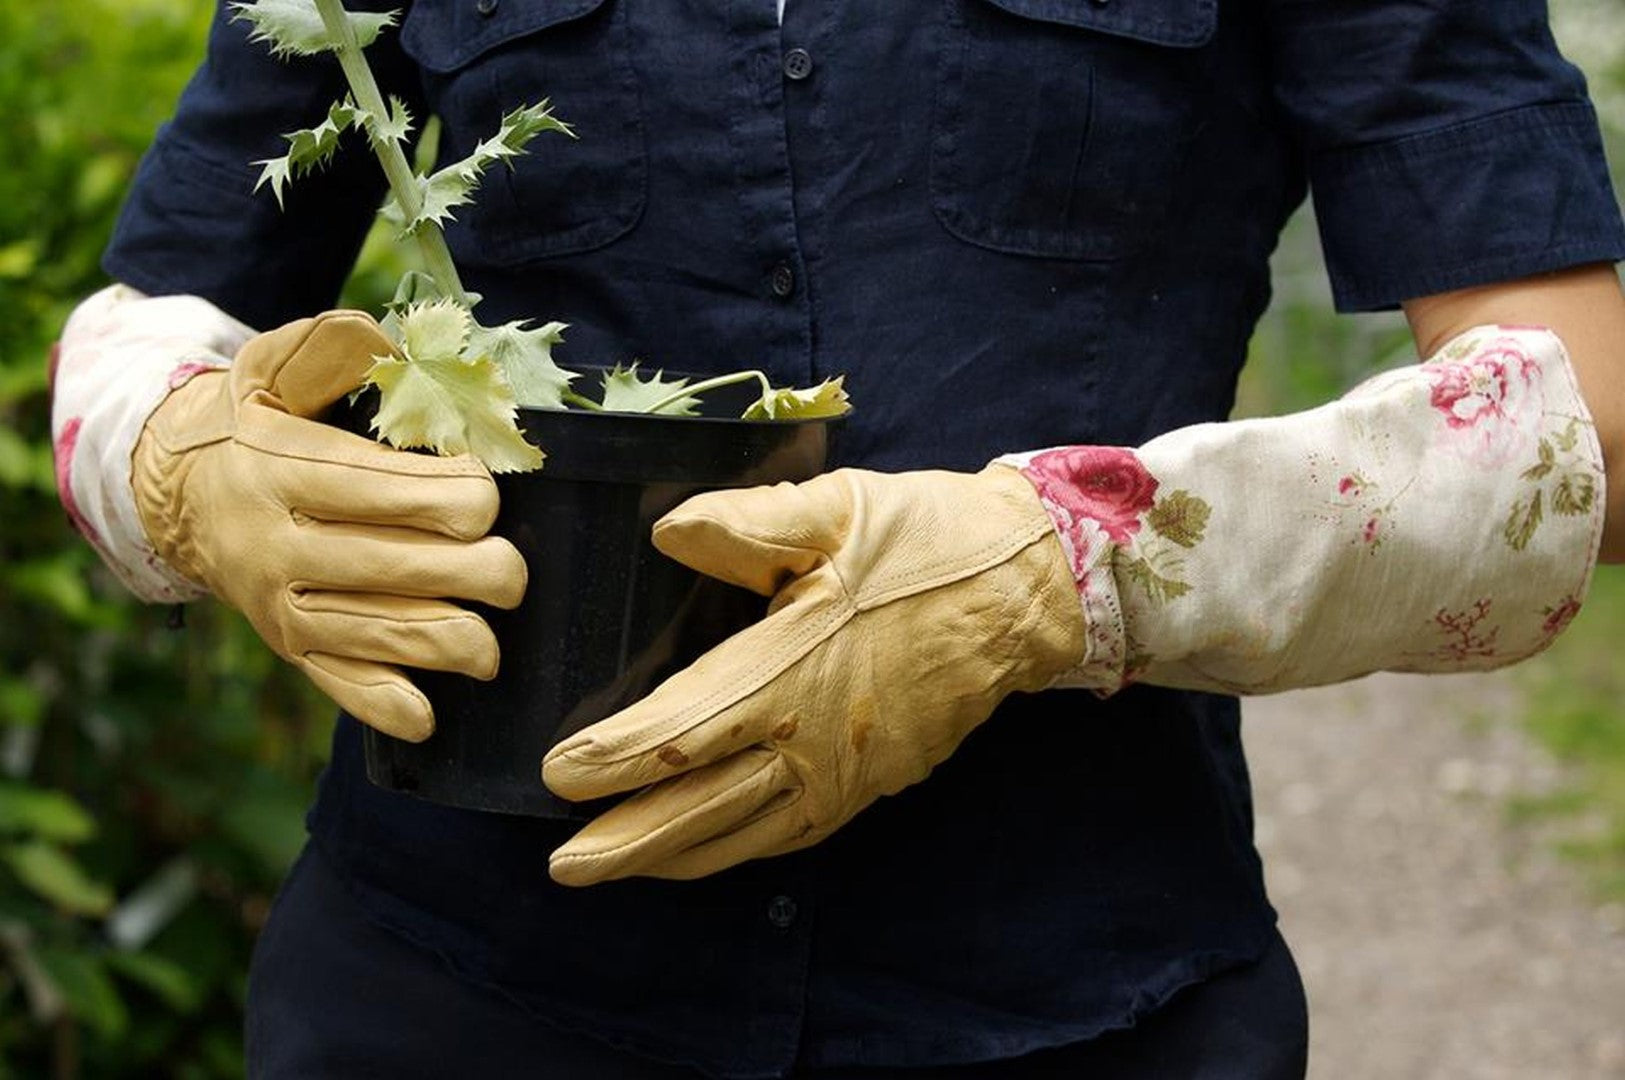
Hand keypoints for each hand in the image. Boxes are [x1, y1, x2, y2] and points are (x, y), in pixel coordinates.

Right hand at [131, 311, 526, 739]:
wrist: (175, 488)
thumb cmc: (255, 418)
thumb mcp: (278, 364)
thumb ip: (336, 348)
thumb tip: (399, 346)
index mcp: (283, 468)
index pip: (382, 490)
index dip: (454, 495)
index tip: (487, 494)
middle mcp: (277, 543)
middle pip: (394, 568)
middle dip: (473, 574)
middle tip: (512, 573)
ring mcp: (280, 604)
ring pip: (377, 633)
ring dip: (449, 645)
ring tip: (492, 647)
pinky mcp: (286, 646)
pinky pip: (337, 683)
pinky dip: (384, 705)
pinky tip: (429, 715)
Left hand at [542, 466, 1086, 884]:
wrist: (1029, 589)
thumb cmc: (928, 540)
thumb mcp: (838, 509)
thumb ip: (750, 524)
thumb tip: (665, 531)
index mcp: (797, 663)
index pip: (686, 726)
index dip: (618, 756)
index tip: (560, 771)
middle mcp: (817, 735)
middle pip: (704, 805)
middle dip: (627, 838)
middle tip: (563, 864)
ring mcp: (848, 770)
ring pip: (745, 833)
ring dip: (671, 857)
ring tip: (612, 871)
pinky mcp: (875, 782)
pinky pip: (792, 834)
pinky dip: (735, 851)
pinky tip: (702, 852)